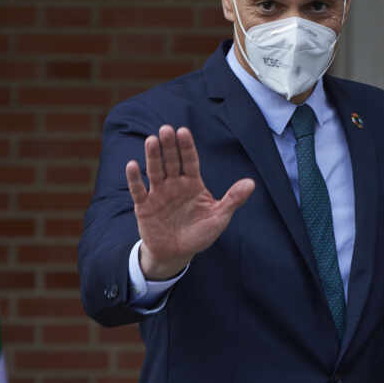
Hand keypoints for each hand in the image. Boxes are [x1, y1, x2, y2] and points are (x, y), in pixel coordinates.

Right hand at [125, 125, 254, 278]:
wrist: (177, 253)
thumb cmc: (200, 233)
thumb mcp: (219, 217)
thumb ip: (233, 200)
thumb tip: (251, 183)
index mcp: (193, 184)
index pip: (190, 161)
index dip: (187, 147)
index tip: (183, 131)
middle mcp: (174, 184)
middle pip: (172, 162)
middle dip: (170, 146)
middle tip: (166, 129)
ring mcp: (158, 194)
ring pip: (155, 171)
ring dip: (153, 157)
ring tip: (152, 140)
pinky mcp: (144, 206)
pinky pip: (138, 190)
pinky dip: (135, 179)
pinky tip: (132, 165)